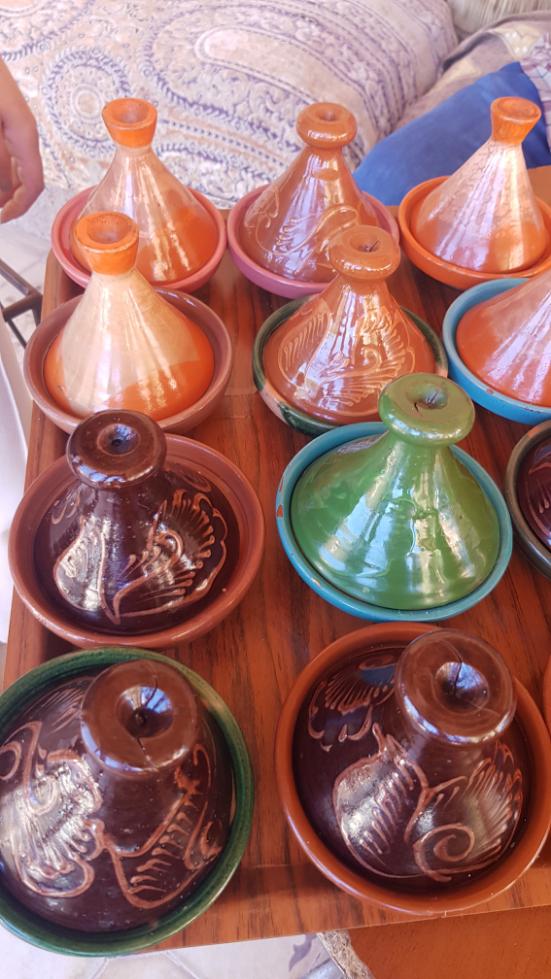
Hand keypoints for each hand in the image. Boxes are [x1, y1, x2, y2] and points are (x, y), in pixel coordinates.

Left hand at [0, 60, 42, 222]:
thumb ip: (0, 160)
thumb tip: (3, 195)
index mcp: (24, 135)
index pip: (33, 185)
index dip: (18, 208)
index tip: (1, 220)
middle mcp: (20, 132)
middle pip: (22, 179)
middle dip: (7, 198)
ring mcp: (9, 124)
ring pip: (10, 166)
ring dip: (2, 184)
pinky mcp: (0, 119)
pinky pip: (3, 150)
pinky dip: (1, 165)